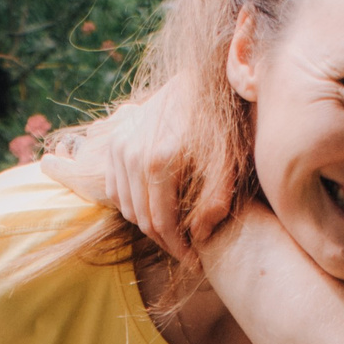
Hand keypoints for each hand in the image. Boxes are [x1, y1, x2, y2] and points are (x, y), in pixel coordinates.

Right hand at [47, 77, 225, 261]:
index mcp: (159, 163)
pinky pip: (116, 189)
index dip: (178, 249)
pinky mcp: (115, 143)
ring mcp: (119, 148)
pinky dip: (133, 205)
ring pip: (127, 207)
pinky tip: (155, 210)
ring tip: (174, 233)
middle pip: (142, 219)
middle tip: (186, 252)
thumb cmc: (219, 122)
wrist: (199, 82)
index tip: (195, 262)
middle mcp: (132, 156)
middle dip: (165, 241)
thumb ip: (216, 203)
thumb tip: (198, 237)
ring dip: (148, 225)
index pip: (161, 223)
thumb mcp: (228, 163)